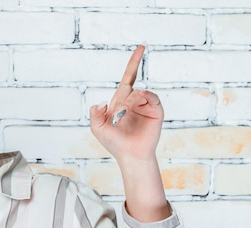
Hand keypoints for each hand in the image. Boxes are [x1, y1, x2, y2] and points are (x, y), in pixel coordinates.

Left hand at [89, 45, 163, 163]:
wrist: (130, 156)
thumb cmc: (114, 143)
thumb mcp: (97, 128)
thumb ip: (94, 113)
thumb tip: (102, 102)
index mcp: (121, 101)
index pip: (128, 78)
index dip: (134, 63)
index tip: (141, 47)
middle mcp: (134, 101)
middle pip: (131, 85)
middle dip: (123, 100)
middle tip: (119, 115)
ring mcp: (146, 106)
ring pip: (139, 92)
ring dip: (131, 101)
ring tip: (125, 114)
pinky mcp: (156, 111)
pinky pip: (152, 98)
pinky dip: (145, 97)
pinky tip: (139, 102)